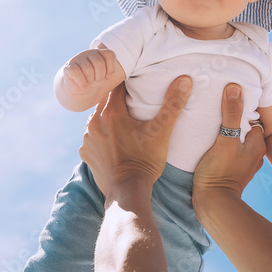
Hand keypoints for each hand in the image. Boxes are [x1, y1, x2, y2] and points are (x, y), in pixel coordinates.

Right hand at [61, 48, 118, 98]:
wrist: (80, 87)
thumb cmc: (95, 79)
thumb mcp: (105, 76)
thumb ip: (110, 71)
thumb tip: (108, 74)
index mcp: (99, 52)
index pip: (109, 54)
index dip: (111, 68)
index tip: (107, 76)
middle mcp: (89, 53)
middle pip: (99, 63)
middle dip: (100, 76)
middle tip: (96, 80)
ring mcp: (78, 58)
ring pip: (88, 69)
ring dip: (90, 81)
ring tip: (89, 83)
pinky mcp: (68, 67)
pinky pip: (76, 73)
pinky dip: (82, 83)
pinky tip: (83, 86)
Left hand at [79, 76, 191, 195]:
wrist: (127, 192)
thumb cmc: (145, 161)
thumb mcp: (161, 131)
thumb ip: (172, 104)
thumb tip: (185, 80)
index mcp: (111, 112)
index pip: (117, 87)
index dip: (128, 84)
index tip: (137, 84)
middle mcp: (94, 122)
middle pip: (105, 102)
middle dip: (118, 101)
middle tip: (133, 102)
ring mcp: (87, 139)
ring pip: (97, 119)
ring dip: (108, 118)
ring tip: (123, 122)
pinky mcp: (86, 153)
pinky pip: (93, 137)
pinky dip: (101, 136)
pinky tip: (113, 141)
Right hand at [192, 84, 266, 210]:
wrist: (212, 204)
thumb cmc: (219, 172)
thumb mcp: (225, 140)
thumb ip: (231, 114)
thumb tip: (235, 87)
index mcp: (257, 144)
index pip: (252, 116)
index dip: (240, 107)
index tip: (226, 98)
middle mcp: (254, 153)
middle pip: (243, 127)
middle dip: (232, 118)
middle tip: (215, 108)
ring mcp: (242, 164)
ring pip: (236, 139)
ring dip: (226, 132)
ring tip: (210, 123)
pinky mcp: (230, 171)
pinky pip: (228, 150)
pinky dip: (221, 144)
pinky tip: (208, 142)